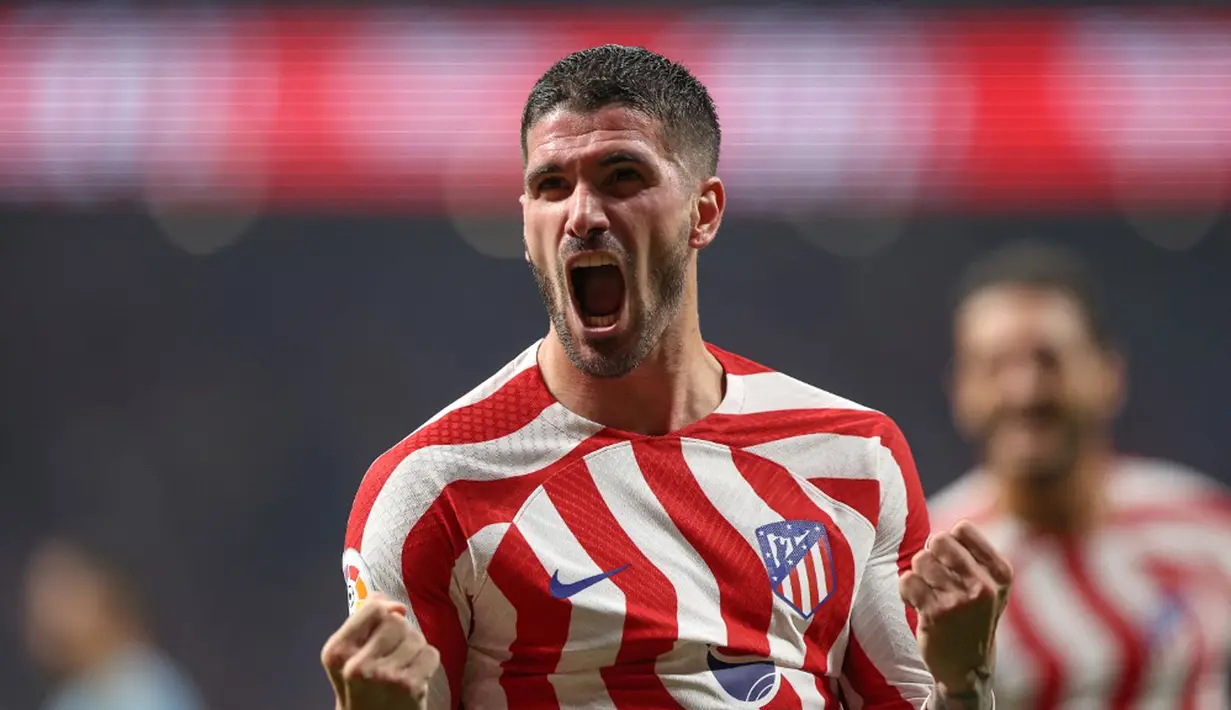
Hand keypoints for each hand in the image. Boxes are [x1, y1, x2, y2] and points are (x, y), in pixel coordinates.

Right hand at [321, 594, 440, 709]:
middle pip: (397, 621)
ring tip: (403, 667)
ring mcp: (384, 677)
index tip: (386, 626)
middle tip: (394, 655)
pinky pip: (431, 653)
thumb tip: (383, 596)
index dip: (386, 612)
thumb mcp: (350, 655)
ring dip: (415, 649)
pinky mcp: (409, 686)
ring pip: (416, 637)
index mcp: (337, 651)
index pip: (373, 609)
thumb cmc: (361, 688)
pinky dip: (428, 663)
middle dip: (401, 634)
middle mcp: (356, 665)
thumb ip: (362, 623)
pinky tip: (415, 676)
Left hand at [899, 520, 1012, 696]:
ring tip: (929, 595)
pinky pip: (906, 580)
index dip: (949, 542)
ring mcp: (960, 600)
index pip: (963, 529)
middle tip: (935, 578)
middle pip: (939, 540)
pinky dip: (906, 590)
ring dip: (918, 575)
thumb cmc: (973, 617)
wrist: (968, 668)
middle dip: (930, 556)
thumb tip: (938, 533)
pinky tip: (918, 605)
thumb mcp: (989, 586)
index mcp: (1000, 573)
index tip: (951, 563)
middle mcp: (984, 585)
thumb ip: (971, 556)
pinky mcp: (935, 613)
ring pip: (920, 560)